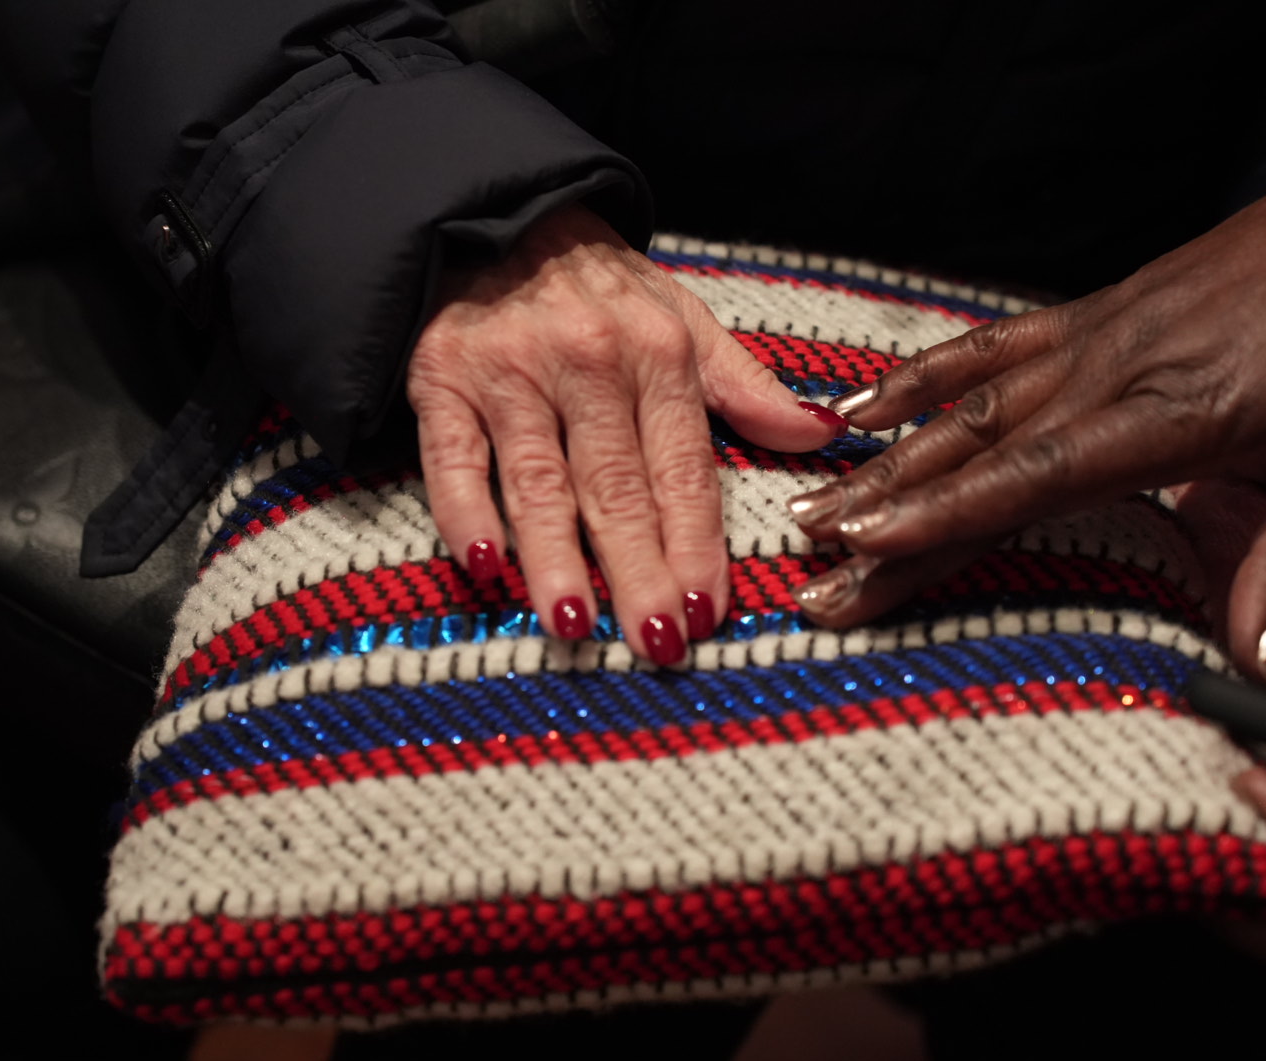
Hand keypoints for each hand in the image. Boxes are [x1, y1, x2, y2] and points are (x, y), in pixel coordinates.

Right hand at [406, 204, 844, 661]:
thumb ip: (746, 387)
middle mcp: (587, 362)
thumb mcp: (682, 320)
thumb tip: (823, 434)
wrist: (499, 215)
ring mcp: (510, 372)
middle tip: (656, 640)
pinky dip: (464, 508)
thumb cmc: (599, 286)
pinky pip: (452, 455)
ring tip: (574, 622)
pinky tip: (484, 562)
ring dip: (555, 555)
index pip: (682, 468)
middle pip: (616, 485)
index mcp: (658, 353)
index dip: (694, 542)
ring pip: (538, 479)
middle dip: (638, 569)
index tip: (707, 610)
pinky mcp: (442, 377)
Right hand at [785, 104, 1265, 685]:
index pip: (1033, 476)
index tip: (863, 548)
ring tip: (814, 499)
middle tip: (808, 561)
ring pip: (969, 398)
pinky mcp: (1106, 305)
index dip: (943, 517)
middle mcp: (1121, 366)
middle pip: (977, 448)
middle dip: (885, 509)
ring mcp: (1104, 328)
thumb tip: (1259, 668)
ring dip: (886, 454)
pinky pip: (994, 343)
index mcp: (1180, 412)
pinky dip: (926, 375)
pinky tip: (873, 402)